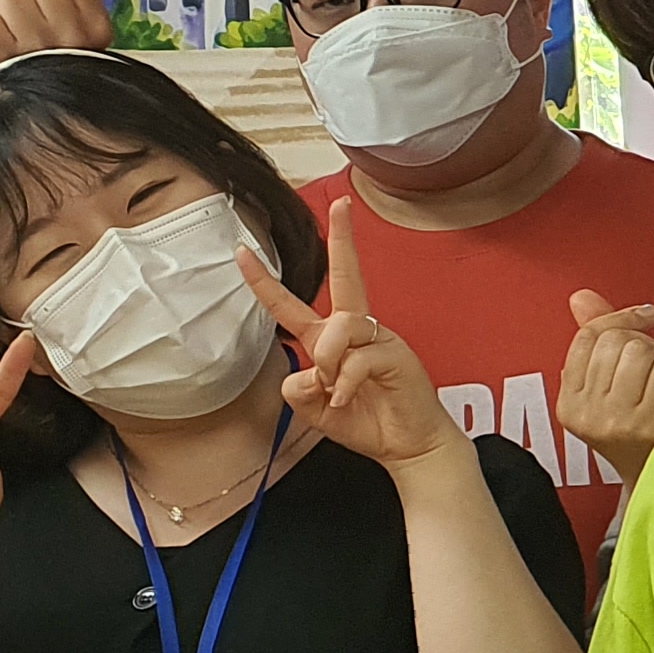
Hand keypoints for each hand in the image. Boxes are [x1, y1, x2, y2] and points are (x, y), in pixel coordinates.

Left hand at [239, 200, 458, 469]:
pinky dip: (344, 383)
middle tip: (341, 205)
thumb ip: (299, 391)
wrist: (410, 447)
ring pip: (339, 328)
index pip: (294, 305)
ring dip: (327, 361)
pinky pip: (357, 359)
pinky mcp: (396, 355)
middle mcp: (356, 331)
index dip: (265, 281)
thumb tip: (304, 372)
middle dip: (343, 239)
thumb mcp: (317, 411)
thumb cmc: (369, 422)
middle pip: (347, 276)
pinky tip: (347, 399)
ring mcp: (380, 339)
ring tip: (332, 389)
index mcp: (333, 340)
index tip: (243, 251)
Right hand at [556, 291, 653, 479]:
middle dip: (645, 345)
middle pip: (617, 341)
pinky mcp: (648, 427)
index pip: (587, 337)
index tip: (646, 317)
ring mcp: (615, 422)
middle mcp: (587, 415)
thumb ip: (597, 336)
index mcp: (570, 404)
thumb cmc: (643, 425)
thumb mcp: (612, 384)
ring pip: (642, 351)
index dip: (620, 319)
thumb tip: (580, 296)